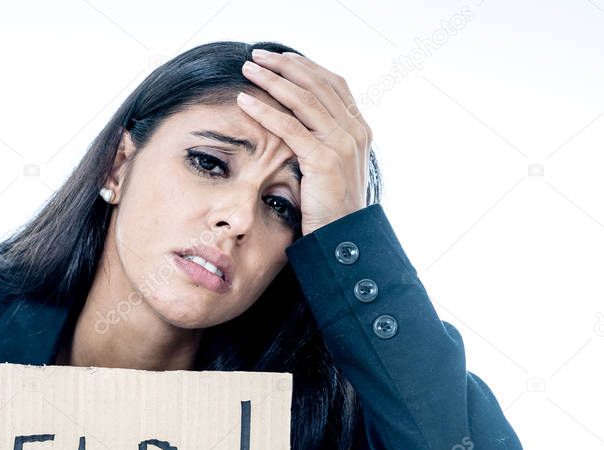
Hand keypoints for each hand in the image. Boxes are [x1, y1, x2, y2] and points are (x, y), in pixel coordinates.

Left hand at [238, 49, 371, 234]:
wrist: (345, 239)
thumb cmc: (331, 209)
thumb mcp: (331, 169)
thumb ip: (322, 143)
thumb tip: (297, 127)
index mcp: (358, 129)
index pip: (332, 84)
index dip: (305, 66)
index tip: (280, 57)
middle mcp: (354, 131)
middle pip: (317, 83)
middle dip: (285, 65)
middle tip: (257, 55)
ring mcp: (342, 144)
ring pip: (303, 99)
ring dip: (272, 80)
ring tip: (247, 69)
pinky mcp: (324, 160)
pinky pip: (290, 128)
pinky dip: (265, 111)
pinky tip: (245, 101)